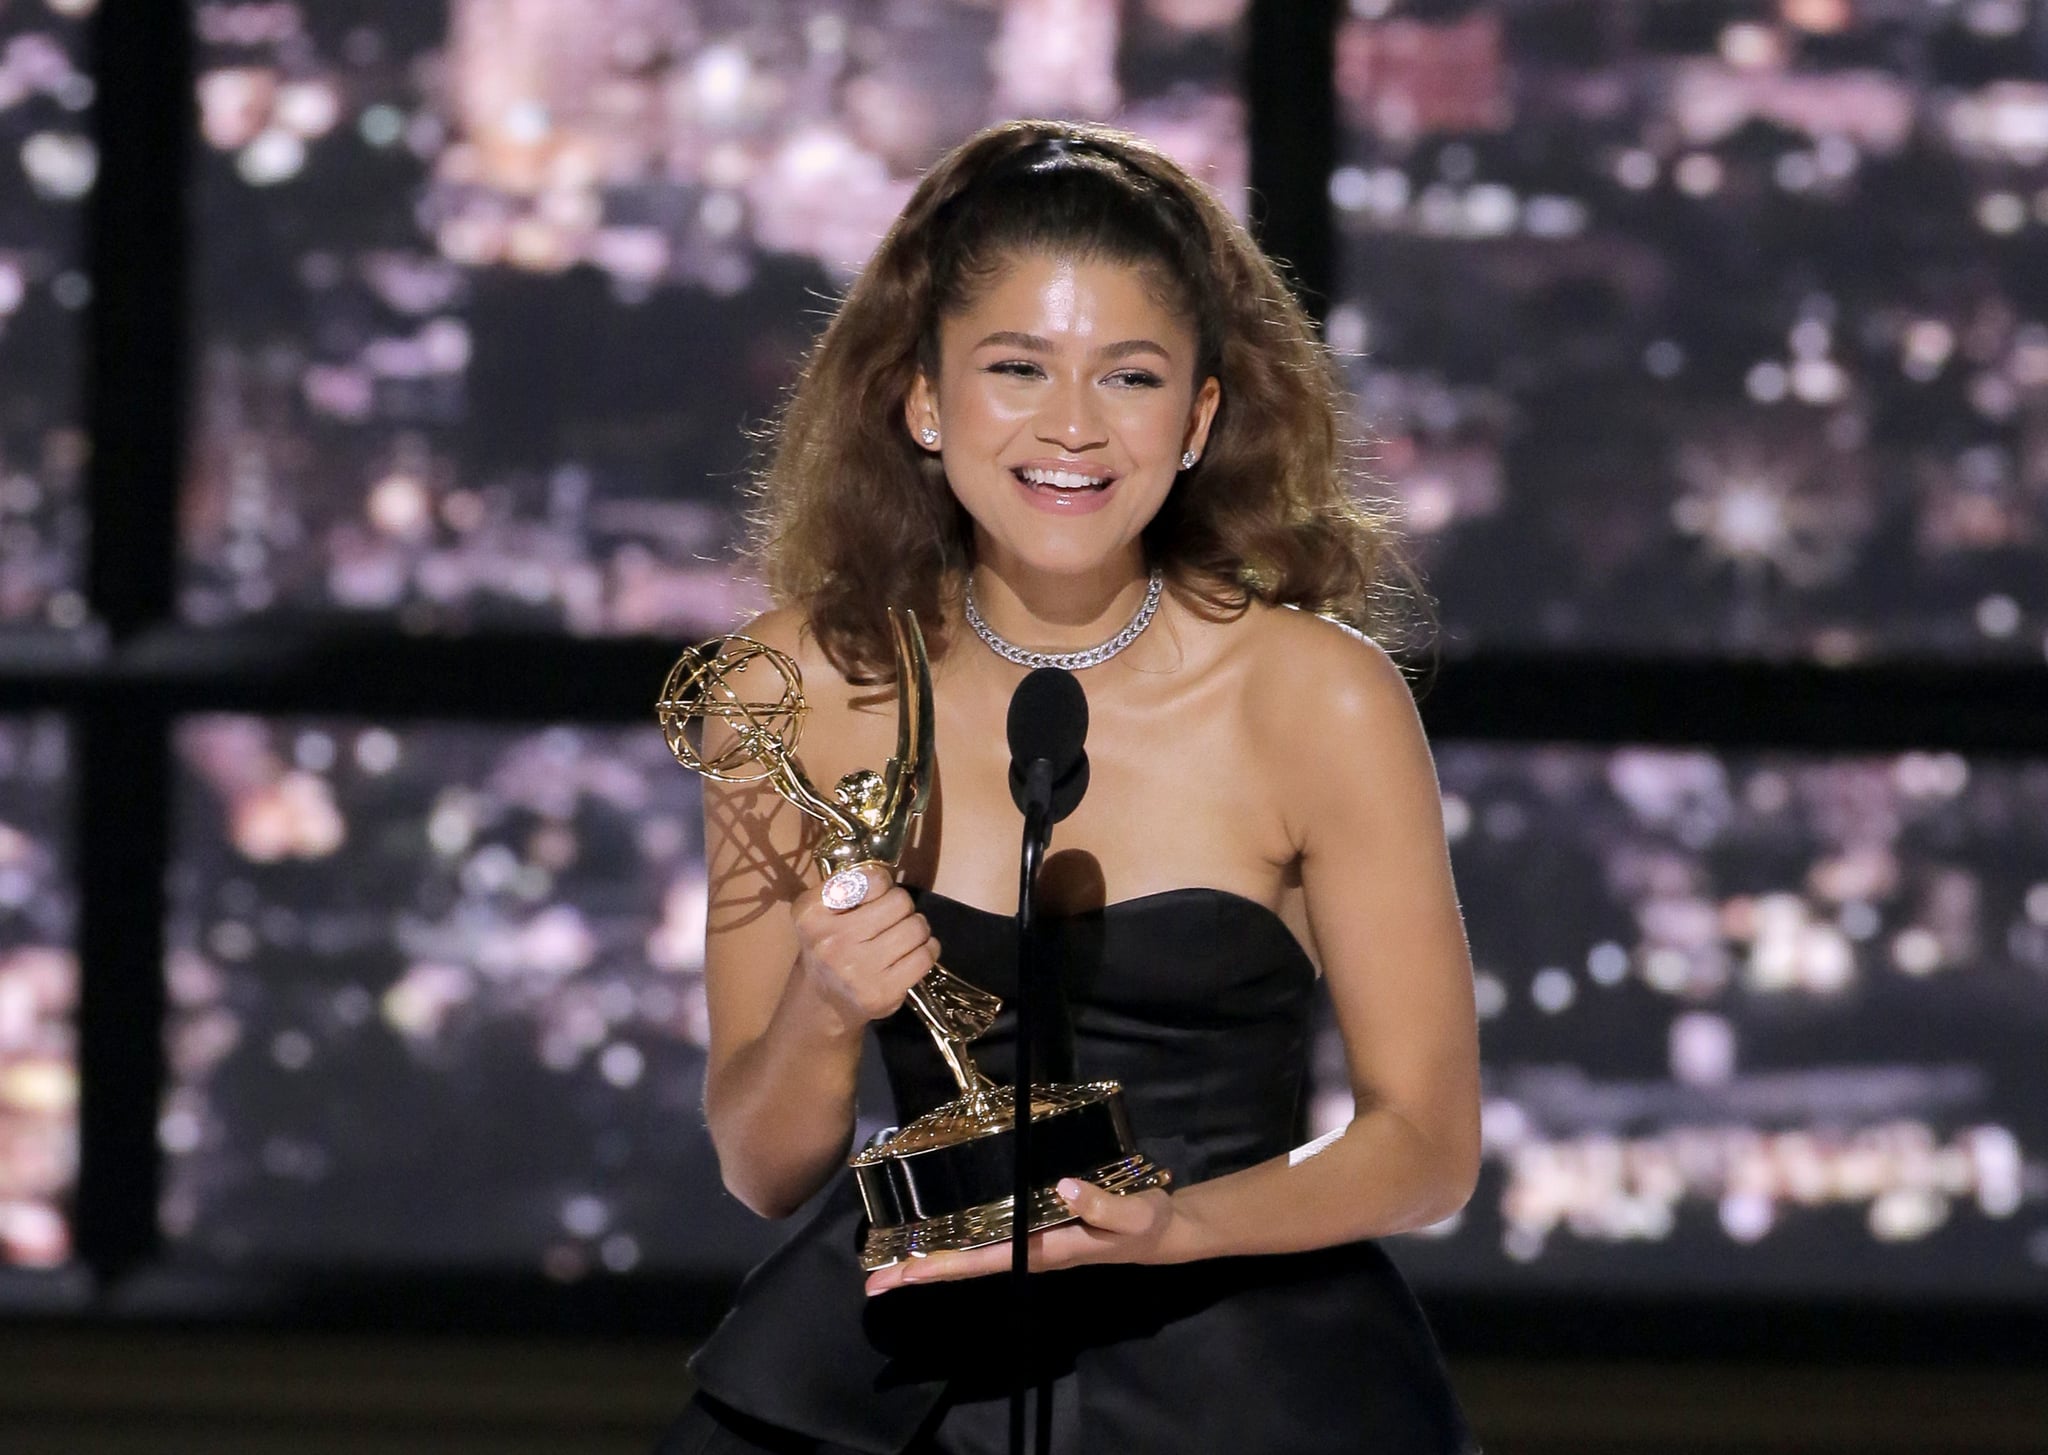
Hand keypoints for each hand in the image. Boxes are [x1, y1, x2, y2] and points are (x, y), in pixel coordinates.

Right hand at [790, 868, 939, 1037]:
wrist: (824, 1001)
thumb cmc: (830, 944)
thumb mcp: (822, 910)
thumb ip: (849, 885)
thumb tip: (889, 870)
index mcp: (811, 914)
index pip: (872, 879)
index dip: (882, 884)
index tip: (876, 896)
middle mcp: (831, 942)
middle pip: (899, 902)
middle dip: (902, 906)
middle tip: (893, 918)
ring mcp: (856, 971)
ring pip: (916, 928)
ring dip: (917, 928)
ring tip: (904, 935)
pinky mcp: (881, 993)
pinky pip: (924, 956)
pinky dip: (928, 949)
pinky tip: (915, 952)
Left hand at [864, 1180, 1181, 1294]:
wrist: (1159, 1232)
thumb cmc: (1144, 1225)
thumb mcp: (1132, 1215)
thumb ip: (1102, 1204)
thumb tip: (1063, 1187)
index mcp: (1044, 1251)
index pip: (982, 1262)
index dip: (941, 1267)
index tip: (900, 1275)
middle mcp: (1027, 1250)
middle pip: (965, 1263)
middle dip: (921, 1270)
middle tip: (872, 1280)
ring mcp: (1028, 1240)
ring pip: (971, 1252)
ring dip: (932, 1256)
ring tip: (889, 1259)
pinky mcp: (1033, 1225)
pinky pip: (985, 1235)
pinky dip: (955, 1237)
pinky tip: (936, 1232)